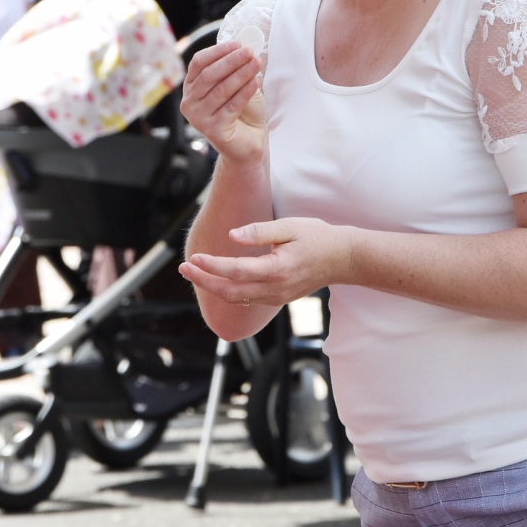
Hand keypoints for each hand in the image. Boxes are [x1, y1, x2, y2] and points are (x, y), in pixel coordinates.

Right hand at [180, 41, 266, 164]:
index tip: (238, 43)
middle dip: (231, 61)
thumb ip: (235, 68)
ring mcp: (198, 117)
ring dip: (241, 74)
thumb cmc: (242, 112)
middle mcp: (190, 102)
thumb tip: (245, 47)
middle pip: (209, 75)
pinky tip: (256, 82)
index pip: (199, 62)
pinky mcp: (212, 130)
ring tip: (257, 63)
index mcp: (191, 87)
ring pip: (221, 89)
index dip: (218, 51)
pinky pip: (231, 106)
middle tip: (250, 52)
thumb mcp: (237, 84)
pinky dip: (245, 92)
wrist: (248, 142)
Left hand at [180, 218, 348, 306]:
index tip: (193, 257)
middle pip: (230, 291)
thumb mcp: (290, 227)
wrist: (343, 259)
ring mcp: (276, 297)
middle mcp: (274, 289)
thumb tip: (232, 235)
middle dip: (203, 281)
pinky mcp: (277, 299)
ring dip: (212, 287)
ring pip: (236, 298)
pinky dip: (228, 292)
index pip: (236, 271)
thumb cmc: (317, 238)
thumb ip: (260, 231)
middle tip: (183, 267)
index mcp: (277, 269)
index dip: (212, 266)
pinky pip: (247, 299)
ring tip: (193, 273)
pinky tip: (216, 281)